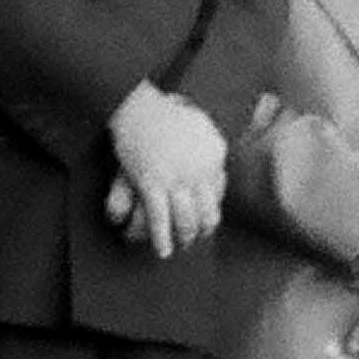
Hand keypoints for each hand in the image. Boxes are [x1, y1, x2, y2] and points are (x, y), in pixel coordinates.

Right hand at [107, 84, 226, 257]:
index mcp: (214, 159)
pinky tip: (163, 251)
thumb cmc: (168, 114)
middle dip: (200, 231)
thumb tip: (219, 169)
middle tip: (193, 240)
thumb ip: (212, 149)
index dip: (211, 212)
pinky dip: (162, 238)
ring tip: (180, 247)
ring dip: (183, 237)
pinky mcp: (151, 183)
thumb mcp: (203, 128)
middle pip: (207, 214)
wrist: (140, 107)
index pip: (219, 196)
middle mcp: (199, 172)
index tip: (206, 223)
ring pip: (186, 220)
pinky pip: (160, 218)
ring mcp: (175, 179)